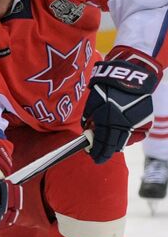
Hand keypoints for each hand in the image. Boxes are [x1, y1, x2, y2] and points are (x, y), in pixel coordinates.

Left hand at [83, 45, 160, 163]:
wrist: (129, 78)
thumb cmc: (105, 90)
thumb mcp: (92, 106)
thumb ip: (90, 122)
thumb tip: (88, 134)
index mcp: (107, 121)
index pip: (102, 144)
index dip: (97, 154)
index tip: (95, 158)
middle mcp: (123, 124)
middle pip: (115, 146)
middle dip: (106, 151)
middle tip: (100, 153)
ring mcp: (136, 123)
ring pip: (127, 141)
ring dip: (118, 143)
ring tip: (111, 140)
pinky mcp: (147, 120)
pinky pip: (138, 134)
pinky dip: (130, 135)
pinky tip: (124, 130)